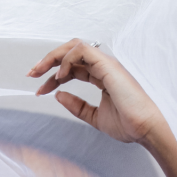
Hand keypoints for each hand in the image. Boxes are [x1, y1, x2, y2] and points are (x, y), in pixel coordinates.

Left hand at [28, 39, 166, 148]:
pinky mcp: (108, 66)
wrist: (144, 129)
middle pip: (72, 52)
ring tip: (40, 73)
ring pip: (75, 46)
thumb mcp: (93, 116)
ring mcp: (106, 65)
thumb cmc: (128, 124)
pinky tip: (59, 77)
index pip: (73, 68)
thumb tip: (58, 95)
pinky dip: (67, 61)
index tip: (40, 90)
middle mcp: (104, 67)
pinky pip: (83, 51)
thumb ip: (77, 106)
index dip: (53, 78)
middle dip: (49, 60)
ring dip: (54, 57)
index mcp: (102, 77)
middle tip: (32, 74)